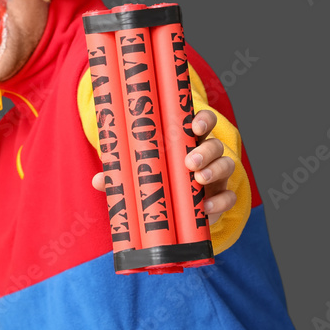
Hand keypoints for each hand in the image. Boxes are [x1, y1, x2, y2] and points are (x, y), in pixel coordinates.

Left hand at [90, 109, 236, 224]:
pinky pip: (229, 196)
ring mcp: (217, 174)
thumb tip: (99, 180)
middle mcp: (207, 154)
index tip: (193, 125)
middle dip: (205, 151)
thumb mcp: (137, 174)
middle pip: (215, 143)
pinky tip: (205, 208)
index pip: (203, 122)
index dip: (202, 120)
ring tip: (198, 180)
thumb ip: (121, 175)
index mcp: (188, 140)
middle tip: (188, 162)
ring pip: (227, 165)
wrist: (172, 210)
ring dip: (214, 170)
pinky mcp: (221, 196)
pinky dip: (221, 202)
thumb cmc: (154, 179)